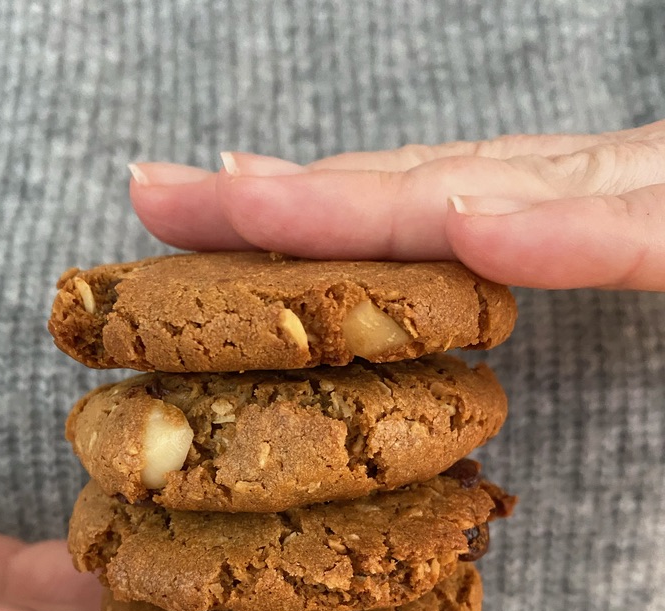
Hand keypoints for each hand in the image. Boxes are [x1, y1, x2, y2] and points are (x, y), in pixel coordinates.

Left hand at [129, 119, 664, 288]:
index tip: (207, 208)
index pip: (416, 207)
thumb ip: (563, 255)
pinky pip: (632, 238)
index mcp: (557, 204)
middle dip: (280, 200)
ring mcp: (642, 194)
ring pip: (486, 197)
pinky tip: (464, 227)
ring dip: (359, 202)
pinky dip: (549, 233)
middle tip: (158, 195)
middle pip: (412, 192)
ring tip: (240, 198)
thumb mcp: (642, 250)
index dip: (308, 210)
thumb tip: (468, 261)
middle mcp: (580, 185)